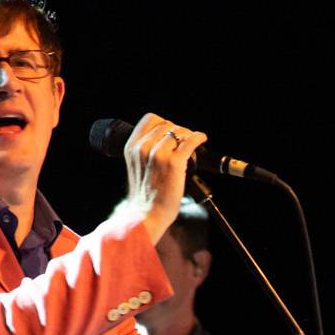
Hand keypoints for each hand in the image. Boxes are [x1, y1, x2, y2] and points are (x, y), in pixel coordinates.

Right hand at [117, 112, 207, 241]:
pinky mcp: (174, 163)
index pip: (150, 119)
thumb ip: (145, 151)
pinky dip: (199, 138)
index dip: (164, 123)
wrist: (146, 215)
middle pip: (167, 124)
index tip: (171, 133)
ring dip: (188, 135)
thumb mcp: (137, 166)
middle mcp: (143, 147)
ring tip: (192, 144)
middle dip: (178, 131)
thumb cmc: (145, 195)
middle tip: (184, 143)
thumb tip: (165, 138)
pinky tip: (202, 139)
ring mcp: (158, 154)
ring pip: (179, 131)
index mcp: (132, 147)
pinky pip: (191, 141)